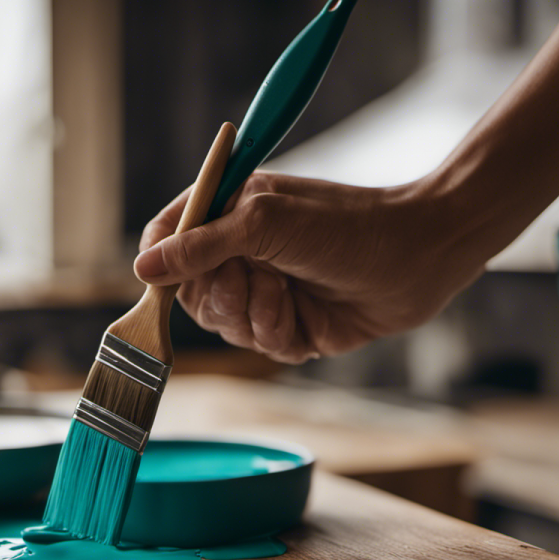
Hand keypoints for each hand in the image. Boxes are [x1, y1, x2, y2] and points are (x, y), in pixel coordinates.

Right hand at [134, 172, 483, 363]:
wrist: (415, 260)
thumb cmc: (344, 226)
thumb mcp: (265, 222)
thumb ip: (201, 245)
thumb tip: (143, 266)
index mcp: (228, 214)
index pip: (166, 238)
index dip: (159, 262)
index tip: (160, 279)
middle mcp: (240, 254)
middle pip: (189, 292)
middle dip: (222, 293)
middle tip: (257, 275)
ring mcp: (263, 292)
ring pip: (222, 324)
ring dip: (255, 313)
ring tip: (289, 291)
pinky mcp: (287, 325)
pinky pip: (257, 344)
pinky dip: (278, 333)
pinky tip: (305, 314)